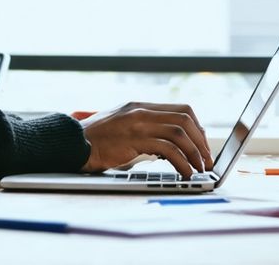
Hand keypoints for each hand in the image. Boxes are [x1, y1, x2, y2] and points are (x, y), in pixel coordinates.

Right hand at [78, 102, 213, 177]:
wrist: (71, 143)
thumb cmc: (94, 140)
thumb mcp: (121, 126)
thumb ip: (142, 129)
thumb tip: (167, 145)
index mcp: (140, 106)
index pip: (180, 109)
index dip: (197, 127)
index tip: (202, 144)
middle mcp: (141, 110)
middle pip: (185, 119)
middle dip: (202, 141)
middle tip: (206, 159)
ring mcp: (138, 123)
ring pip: (180, 133)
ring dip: (195, 152)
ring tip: (199, 168)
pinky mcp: (134, 139)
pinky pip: (168, 149)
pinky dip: (181, 162)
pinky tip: (184, 173)